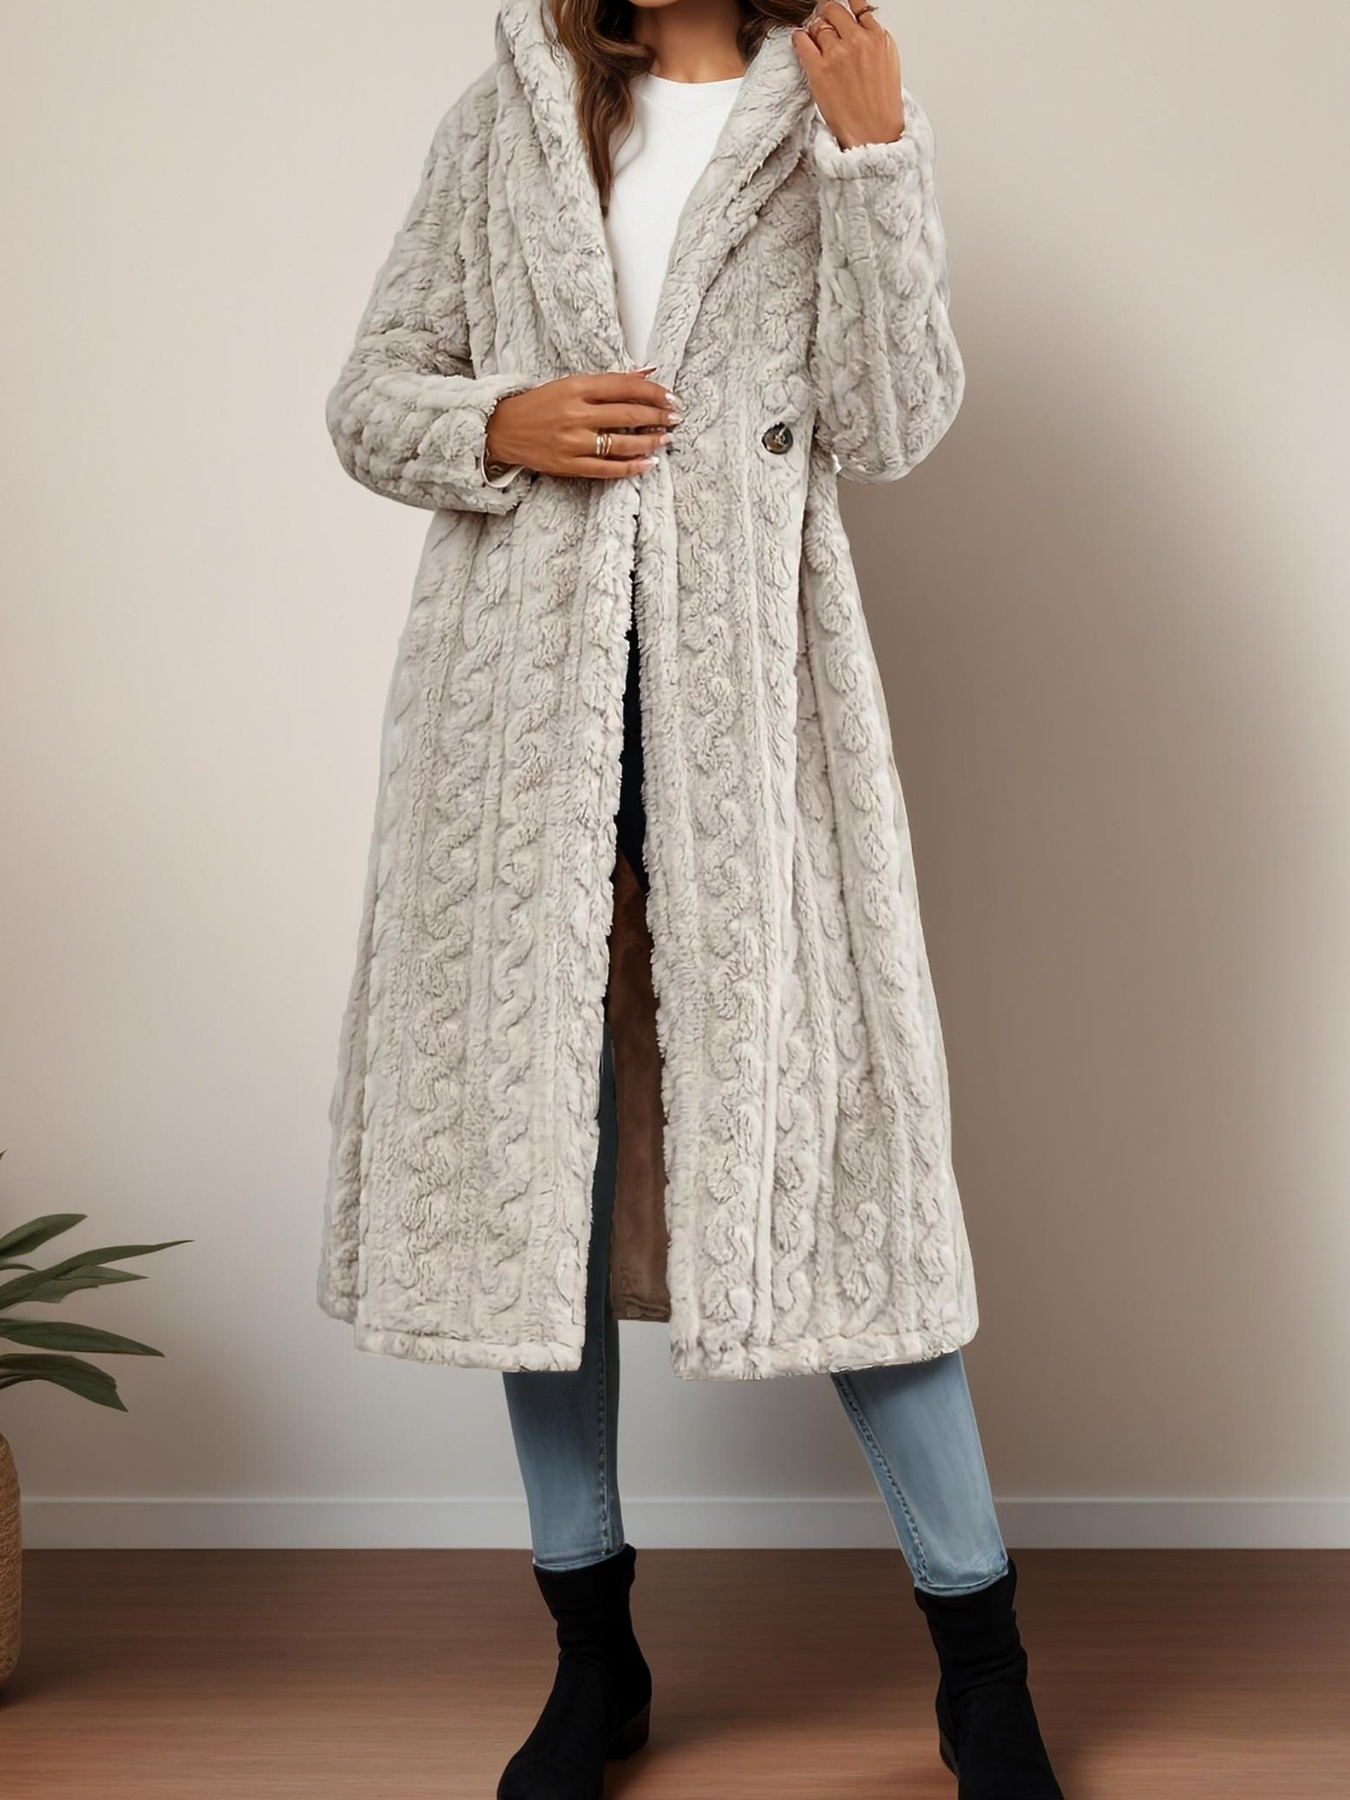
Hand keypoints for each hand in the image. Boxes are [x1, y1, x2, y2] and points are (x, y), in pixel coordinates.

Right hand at [485, 368, 681, 479]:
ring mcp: (573, 442)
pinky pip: (608, 469)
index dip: (653, 392)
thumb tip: (647, 373)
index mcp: (576, 387)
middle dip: (658, 416)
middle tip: (676, 417)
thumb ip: (609, 381)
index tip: (670, 397)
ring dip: (650, 441)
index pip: (625, 386)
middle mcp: (576, 414)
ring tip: (666, 438)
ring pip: (622, 443)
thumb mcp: (570, 384)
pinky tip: (649, 463)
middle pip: (628, 414)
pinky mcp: (570, 465)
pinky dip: (632, 467)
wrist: (503, 429)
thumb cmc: (539, 405)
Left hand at [790, 0, 904, 150]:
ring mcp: (838, 53)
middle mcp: (859, 40)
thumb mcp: (887, 64)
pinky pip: (801, 39)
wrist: (874, 134)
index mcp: (878, 37)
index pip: (857, 6)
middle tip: (824, 28)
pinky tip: (802, 45)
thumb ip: (873, 40)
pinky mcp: (819, 68)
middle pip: (834, 10)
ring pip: (817, 24)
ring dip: (814, 32)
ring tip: (816, 46)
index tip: (840, 16)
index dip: (846, 11)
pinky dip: (799, 38)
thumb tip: (857, 25)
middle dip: (827, 17)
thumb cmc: (880, 106)